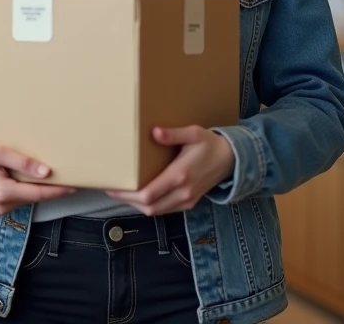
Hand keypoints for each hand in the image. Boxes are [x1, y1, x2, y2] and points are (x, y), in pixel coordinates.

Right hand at [0, 145, 75, 216]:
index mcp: (5, 193)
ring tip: (47, 177)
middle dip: (50, 189)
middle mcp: (3, 206)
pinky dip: (23, 191)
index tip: (76, 185)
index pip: (40, 193)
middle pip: (35, 197)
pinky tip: (25, 181)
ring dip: (36, 189)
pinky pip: (15, 200)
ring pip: (25, 199)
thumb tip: (46, 172)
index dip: (60, 190)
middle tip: (66, 177)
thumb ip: (22, 162)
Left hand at [106, 126, 234, 215]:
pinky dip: (149, 205)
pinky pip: (164, 210)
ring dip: (137, 205)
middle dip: (127, 201)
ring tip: (121, 192)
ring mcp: (187, 200)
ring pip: (156, 211)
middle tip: (111, 190)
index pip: (149, 194)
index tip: (112, 187)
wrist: (231, 160)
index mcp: (181, 175)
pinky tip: (138, 195)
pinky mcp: (188, 203)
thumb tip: (154, 132)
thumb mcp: (193, 133)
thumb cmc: (210, 144)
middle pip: (149, 206)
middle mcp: (183, 192)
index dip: (128, 194)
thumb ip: (174, 134)